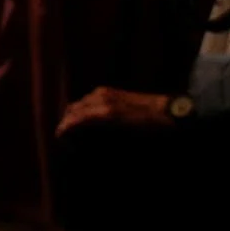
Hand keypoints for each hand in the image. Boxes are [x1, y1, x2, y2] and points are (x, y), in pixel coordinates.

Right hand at [57, 86, 173, 135]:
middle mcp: (101, 99)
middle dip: (66, 120)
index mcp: (105, 112)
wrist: (172, 112)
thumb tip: (87, 139)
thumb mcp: (130, 138)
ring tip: (72, 126)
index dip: (64, 128)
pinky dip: (83, 107)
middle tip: (63, 134)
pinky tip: (86, 116)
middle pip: (74, 108)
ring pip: (80, 102)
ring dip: (74, 113)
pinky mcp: (112, 91)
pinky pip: (89, 98)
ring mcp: (106, 93)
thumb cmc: (152, 130)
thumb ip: (105, 135)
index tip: (58, 136)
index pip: (75, 118)